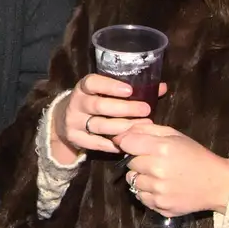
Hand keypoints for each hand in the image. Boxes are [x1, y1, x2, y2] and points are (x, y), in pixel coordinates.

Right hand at [51, 75, 166, 165]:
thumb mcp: (104, 92)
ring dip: (121, 127)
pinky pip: (96, 143)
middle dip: (124, 109)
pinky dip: (112, 144)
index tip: (129, 90)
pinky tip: (128, 143)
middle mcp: (76, 104)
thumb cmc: (94, 102)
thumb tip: (162, 87)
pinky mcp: (75, 138)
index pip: (92, 83)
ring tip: (142, 126)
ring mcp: (74, 122)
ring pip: (99, 125)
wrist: (66, 119)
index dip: (110, 86)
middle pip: (98, 106)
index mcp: (83, 88)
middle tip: (145, 110)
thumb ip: (131, 90)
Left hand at [116, 123, 228, 217]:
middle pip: (129, 163)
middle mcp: (157, 170)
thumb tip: (121, 133)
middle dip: (138, 161)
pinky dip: (147, 192)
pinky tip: (161, 187)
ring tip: (158, 175)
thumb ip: (148, 130)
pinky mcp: (160, 206)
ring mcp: (158, 190)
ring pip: (133, 181)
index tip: (131, 145)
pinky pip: (140, 197)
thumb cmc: (196, 156)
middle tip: (153, 161)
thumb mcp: (175, 136)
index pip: (127, 143)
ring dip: (141, 177)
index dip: (126, 142)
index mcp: (162, 148)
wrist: (217, 184)